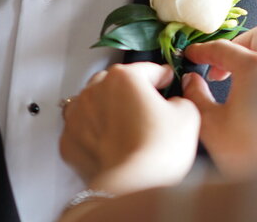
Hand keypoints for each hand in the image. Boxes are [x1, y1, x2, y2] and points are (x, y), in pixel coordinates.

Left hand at [59, 62, 200, 194]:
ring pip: (94, 102)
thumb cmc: (157, 152)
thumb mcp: (188, 116)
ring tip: (125, 128)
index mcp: (125, 77)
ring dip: (108, 109)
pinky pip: (82, 129)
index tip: (166, 80)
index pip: (148, 69)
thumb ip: (180, 100)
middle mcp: (96, 90)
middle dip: (130, 92)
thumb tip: (173, 103)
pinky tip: (109, 143)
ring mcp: (78, 115)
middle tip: (146, 110)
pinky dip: (93, 133)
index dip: (162, 76)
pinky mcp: (69, 140)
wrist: (131, 187)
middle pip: (116, 82)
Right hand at [183, 24, 256, 177]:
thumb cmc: (246, 153)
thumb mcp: (210, 124)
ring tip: (244, 92)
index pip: (223, 47)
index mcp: (256, 68)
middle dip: (240, 45)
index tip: (192, 55)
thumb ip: (195, 94)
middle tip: (224, 68)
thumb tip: (191, 79)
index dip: (203, 50)